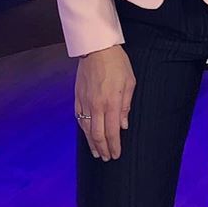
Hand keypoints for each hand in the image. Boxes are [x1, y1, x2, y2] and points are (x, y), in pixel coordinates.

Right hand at [75, 44, 135, 160]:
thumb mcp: (130, 83)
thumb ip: (126, 106)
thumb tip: (123, 125)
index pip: (111, 132)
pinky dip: (83, 129)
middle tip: (107, 158)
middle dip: (103, 149)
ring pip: (86, 129)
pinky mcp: (78, 96)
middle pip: (98, 135)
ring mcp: (85, 101)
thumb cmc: (117, 63)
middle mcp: (96, 105)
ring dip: (92, 143)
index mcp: (111, 103)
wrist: (96, 48)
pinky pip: (79, 118)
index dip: (114, 146)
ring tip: (97, 152)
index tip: (116, 155)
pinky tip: (86, 134)